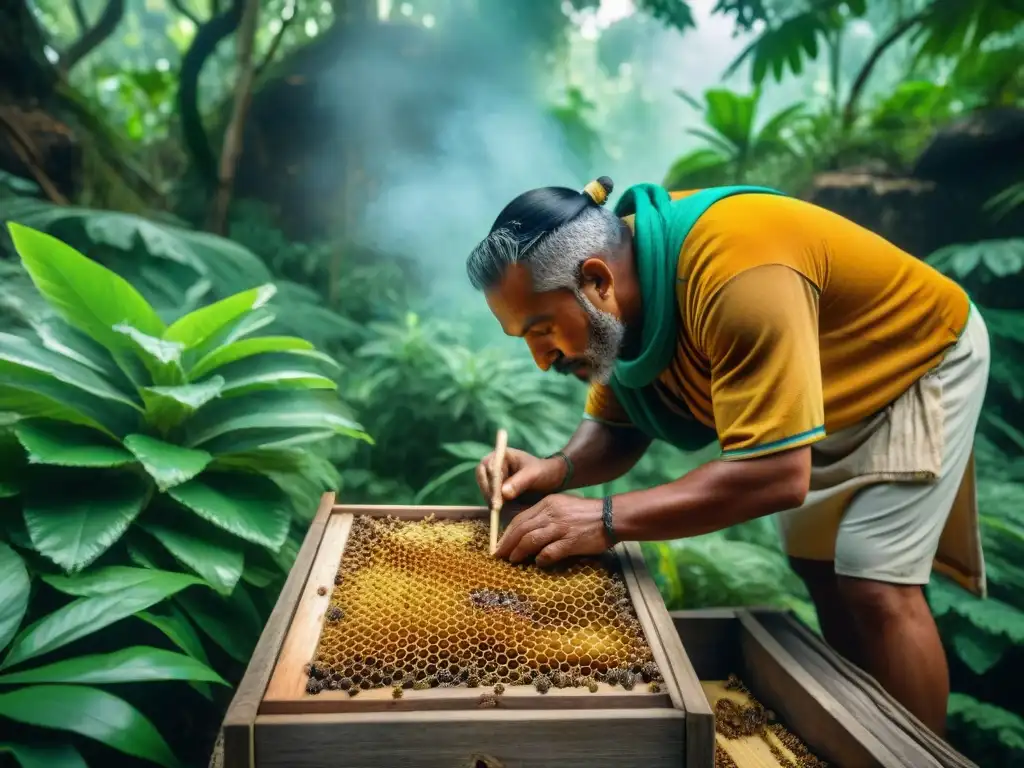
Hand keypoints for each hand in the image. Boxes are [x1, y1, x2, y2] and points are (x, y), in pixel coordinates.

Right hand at [475, 446, 566, 503]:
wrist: (550, 479)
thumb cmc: (543, 472)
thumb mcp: (533, 475)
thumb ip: (519, 482)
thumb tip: (503, 493)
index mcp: (502, 454)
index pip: (489, 467)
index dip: (492, 483)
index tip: (498, 498)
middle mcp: (494, 463)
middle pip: (482, 477)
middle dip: (488, 491)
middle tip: (497, 507)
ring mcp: (493, 476)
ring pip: (484, 488)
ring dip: (490, 499)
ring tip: (500, 509)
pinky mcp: (495, 487)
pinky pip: (489, 495)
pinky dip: (493, 502)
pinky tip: (501, 510)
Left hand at [495, 494, 610, 566]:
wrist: (611, 516)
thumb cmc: (586, 513)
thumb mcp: (562, 505)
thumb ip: (545, 515)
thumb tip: (527, 532)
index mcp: (548, 504)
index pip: (520, 518)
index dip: (507, 533)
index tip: (500, 543)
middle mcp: (551, 514)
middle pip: (521, 529)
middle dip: (507, 544)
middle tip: (499, 556)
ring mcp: (561, 528)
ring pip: (531, 540)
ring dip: (519, 552)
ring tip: (513, 561)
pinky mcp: (571, 541)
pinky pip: (549, 552)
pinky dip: (541, 559)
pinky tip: (538, 563)